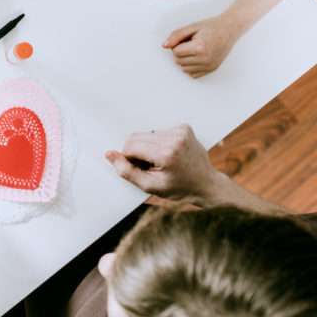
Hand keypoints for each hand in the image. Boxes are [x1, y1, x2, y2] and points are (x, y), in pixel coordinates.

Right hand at [105, 124, 220, 203]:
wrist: (207, 184)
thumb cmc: (180, 188)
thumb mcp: (150, 186)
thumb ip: (127, 171)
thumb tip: (110, 154)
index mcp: (166, 154)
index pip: (130, 146)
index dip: (131, 159)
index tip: (142, 169)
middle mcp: (174, 139)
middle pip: (137, 137)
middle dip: (138, 152)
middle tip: (152, 166)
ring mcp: (181, 131)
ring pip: (146, 134)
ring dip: (149, 147)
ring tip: (162, 161)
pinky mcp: (184, 128)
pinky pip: (158, 131)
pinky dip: (159, 142)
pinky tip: (169, 154)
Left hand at [163, 14, 240, 77]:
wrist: (231, 29)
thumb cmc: (212, 26)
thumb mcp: (192, 27)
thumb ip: (176, 36)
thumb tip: (164, 46)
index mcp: (199, 47)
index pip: (175, 52)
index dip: (178, 44)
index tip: (187, 38)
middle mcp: (205, 59)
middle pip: (178, 61)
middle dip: (181, 52)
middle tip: (191, 43)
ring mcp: (209, 65)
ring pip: (184, 69)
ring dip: (186, 60)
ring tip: (195, 49)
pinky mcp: (212, 69)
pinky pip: (193, 74)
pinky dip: (192, 67)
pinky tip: (199, 56)